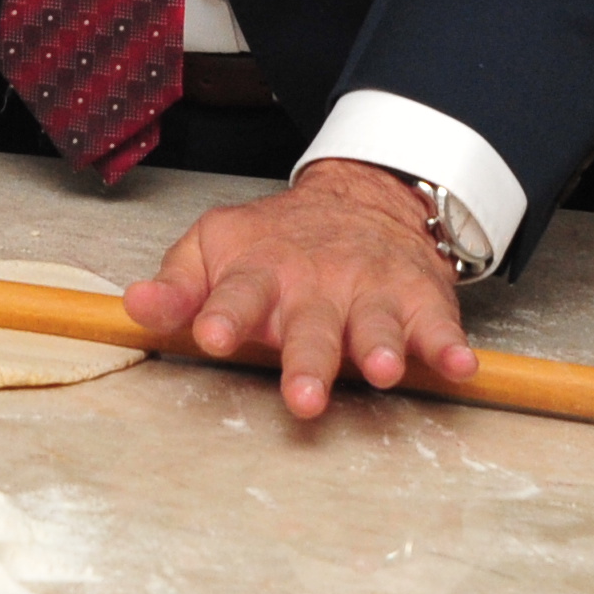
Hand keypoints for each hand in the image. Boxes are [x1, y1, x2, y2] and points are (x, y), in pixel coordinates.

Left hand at [123, 159, 477, 420]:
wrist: (363, 198)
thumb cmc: (278, 241)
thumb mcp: (216, 248)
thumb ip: (178, 285)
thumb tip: (134, 305)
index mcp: (261, 273)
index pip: (237, 294)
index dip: (223, 313)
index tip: (213, 334)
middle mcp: (316, 284)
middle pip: (311, 325)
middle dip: (308, 359)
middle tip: (304, 395)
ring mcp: (369, 291)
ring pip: (374, 325)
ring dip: (380, 348)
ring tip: (382, 371)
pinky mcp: (417, 300)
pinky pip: (436, 325)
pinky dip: (449, 345)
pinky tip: (458, 364)